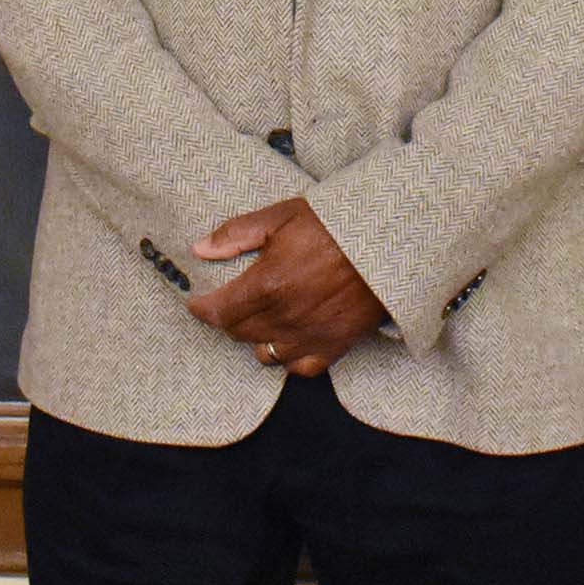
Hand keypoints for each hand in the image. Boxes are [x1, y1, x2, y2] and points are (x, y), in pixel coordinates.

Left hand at [184, 197, 387, 376]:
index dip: (201, 308)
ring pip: (264, 352)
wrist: (387, 242)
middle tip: (230, 302)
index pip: (219, 311)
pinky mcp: (333, 347)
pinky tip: (288, 338)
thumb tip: (199, 249)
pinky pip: (298, 367)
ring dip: (255, 337)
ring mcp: (308, 336)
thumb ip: (237, 234)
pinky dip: (287, 357)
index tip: (196, 302)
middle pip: (238, 332)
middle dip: (227, 318)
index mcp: (267, 285)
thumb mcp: (281, 217)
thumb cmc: (334, 225)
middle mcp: (284, 317)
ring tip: (260, 318)